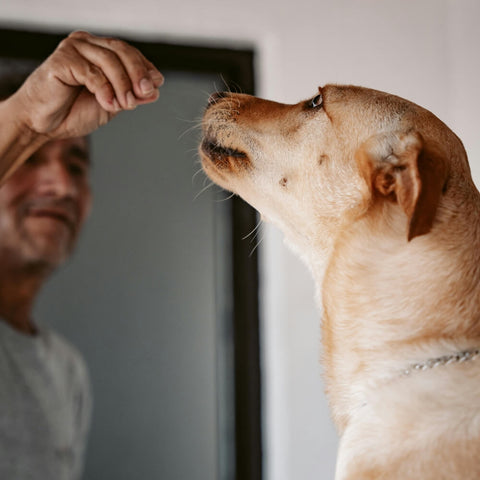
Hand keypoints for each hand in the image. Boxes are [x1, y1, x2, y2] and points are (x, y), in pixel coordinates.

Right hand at [10, 31, 163, 138]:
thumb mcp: (112, 105)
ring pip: (109, 60)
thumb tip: (155, 89)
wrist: (44, 124)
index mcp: (100, 51)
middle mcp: (87, 45)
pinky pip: (91, 72)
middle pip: (122, 51)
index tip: (154, 88)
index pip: (129, 53)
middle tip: (145, 94)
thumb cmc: (73, 112)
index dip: (145, 69)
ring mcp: (73, 49)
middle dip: (138, 74)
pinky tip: (108, 104)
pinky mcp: (61, 60)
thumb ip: (132, 95)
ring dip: (123, 85)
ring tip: (126, 105)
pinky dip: (105, 90)